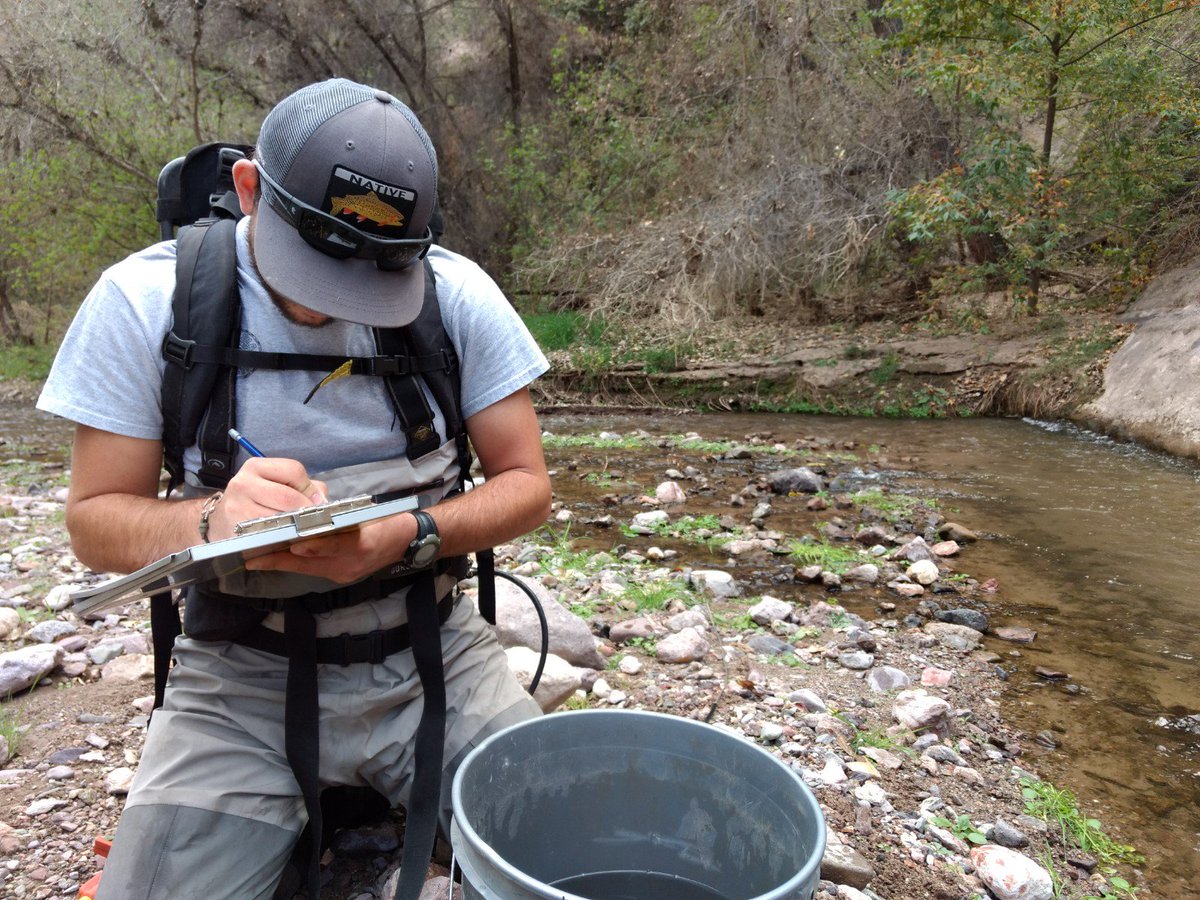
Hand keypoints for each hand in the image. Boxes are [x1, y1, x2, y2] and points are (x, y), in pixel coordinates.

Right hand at [206, 457, 327, 542]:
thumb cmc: (257, 500)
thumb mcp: (276, 484)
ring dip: (295, 526)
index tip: (315, 502)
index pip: (294, 470)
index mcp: (256, 466)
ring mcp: (237, 507)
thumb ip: (305, 487)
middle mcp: (243, 483)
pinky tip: (284, 537)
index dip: (309, 488)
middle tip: (312, 519)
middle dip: (306, 510)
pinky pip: (268, 534)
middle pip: (289, 496)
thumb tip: (323, 500)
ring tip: (298, 528)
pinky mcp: (236, 530)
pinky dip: (282, 537)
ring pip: (280, 518)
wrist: (220, 521)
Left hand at [244, 514, 417, 583]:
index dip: (295, 548)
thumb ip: (340, 527)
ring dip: (283, 563)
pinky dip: (297, 565)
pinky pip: (315, 571)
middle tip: (251, 558)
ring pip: (307, 569)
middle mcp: (349, 565)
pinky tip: (282, 558)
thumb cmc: (389, 523)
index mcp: (358, 546)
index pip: (322, 546)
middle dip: (278, 560)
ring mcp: (345, 573)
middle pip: (307, 564)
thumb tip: (307, 535)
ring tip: (259, 558)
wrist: (411, 541)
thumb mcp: (369, 519)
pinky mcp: (343, 575)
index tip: (271, 548)